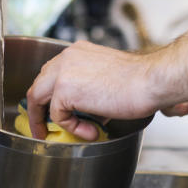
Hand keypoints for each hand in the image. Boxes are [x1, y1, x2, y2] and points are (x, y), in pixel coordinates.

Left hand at [26, 41, 158, 139]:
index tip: (50, 111)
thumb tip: (84, 116)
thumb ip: (89, 93)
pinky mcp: (64, 89)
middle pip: (39, 83)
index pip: (52, 72)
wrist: (150, 82)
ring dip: (44, 119)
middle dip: (38, 107)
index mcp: (78, 52)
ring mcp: (63, 71)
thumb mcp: (107, 81)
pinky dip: (71, 127)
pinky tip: (90, 131)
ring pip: (37, 97)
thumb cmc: (140, 82)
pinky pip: (58, 115)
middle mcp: (67, 57)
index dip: (49, 94)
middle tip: (42, 127)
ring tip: (51, 135)